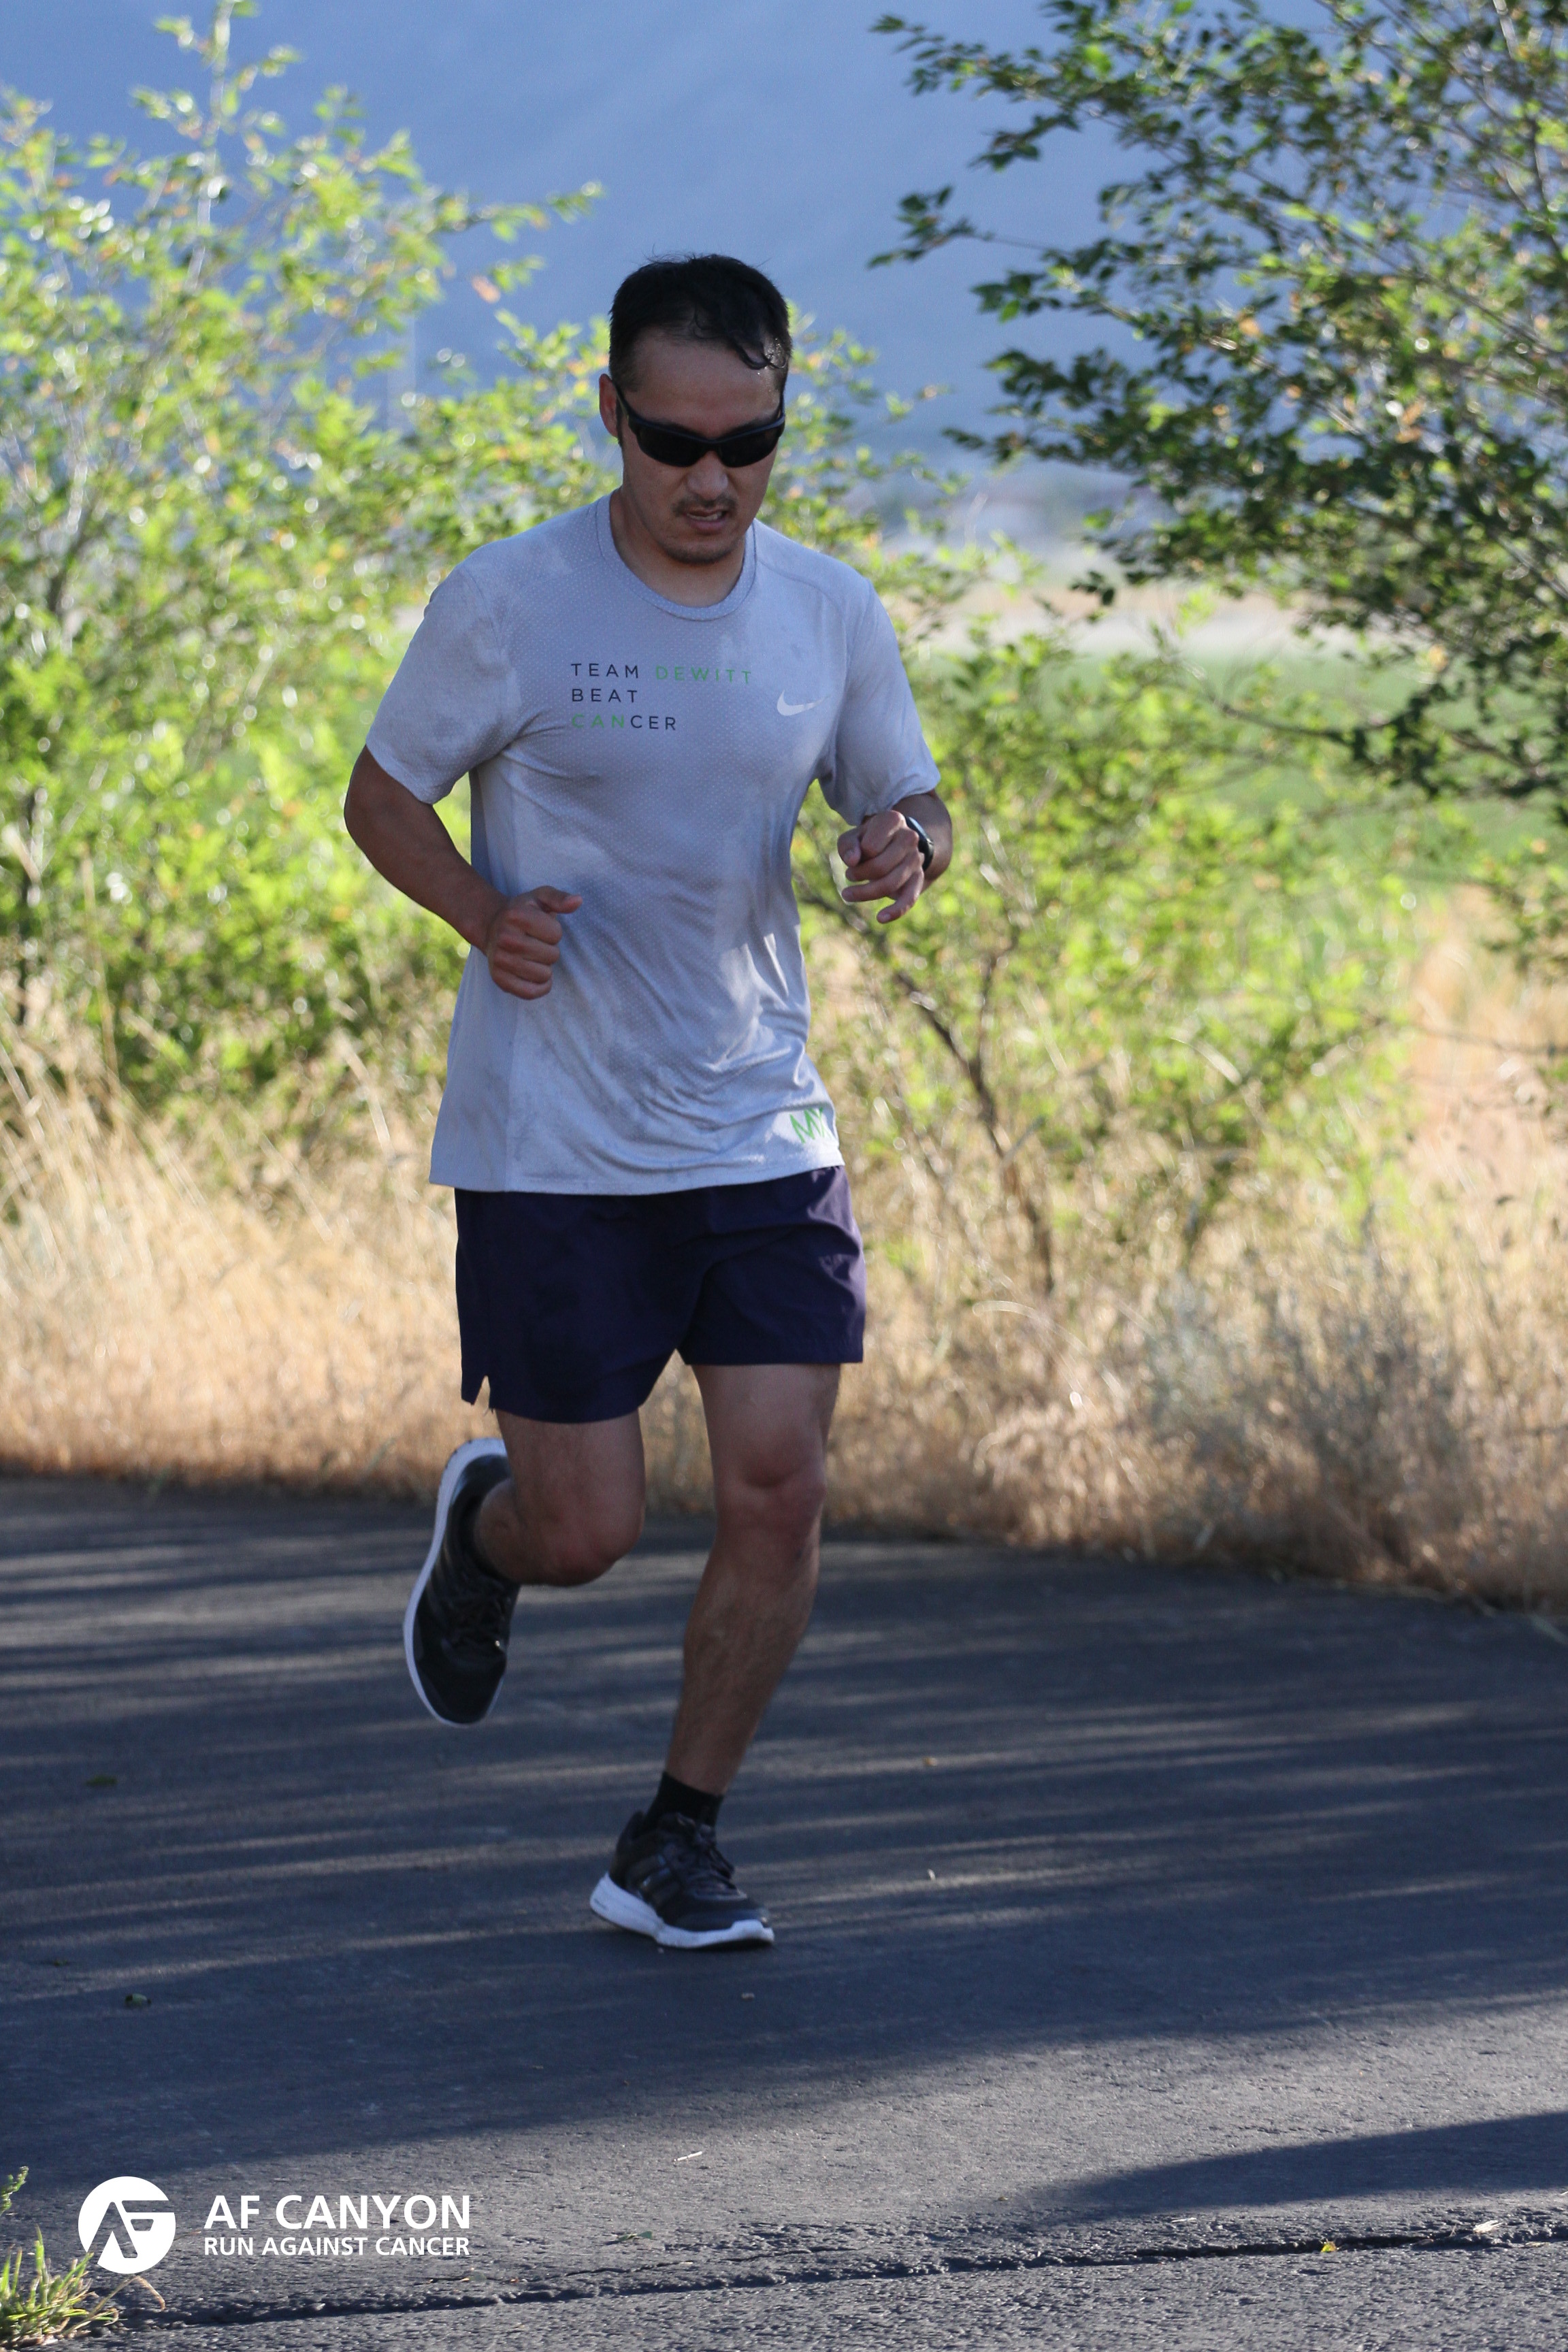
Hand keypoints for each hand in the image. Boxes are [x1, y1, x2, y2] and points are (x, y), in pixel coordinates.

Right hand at [482, 885, 581, 999]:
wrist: (491, 927)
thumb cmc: (522, 912)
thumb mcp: (540, 898)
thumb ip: (559, 898)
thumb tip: (578, 901)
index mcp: (515, 915)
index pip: (555, 934)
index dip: (553, 932)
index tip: (540, 927)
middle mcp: (504, 938)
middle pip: (552, 956)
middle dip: (549, 950)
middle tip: (535, 942)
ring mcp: (499, 960)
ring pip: (544, 975)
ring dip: (544, 968)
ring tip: (531, 956)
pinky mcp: (499, 979)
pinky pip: (530, 993)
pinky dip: (539, 987)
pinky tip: (535, 976)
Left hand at [839, 808, 924, 923]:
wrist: (896, 842)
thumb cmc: (869, 839)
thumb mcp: (853, 836)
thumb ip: (848, 845)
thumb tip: (852, 861)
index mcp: (893, 820)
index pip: (870, 847)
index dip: (857, 857)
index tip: (853, 859)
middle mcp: (909, 837)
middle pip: (880, 867)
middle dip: (859, 876)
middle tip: (849, 876)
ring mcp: (916, 859)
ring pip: (891, 883)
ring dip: (865, 893)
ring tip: (848, 893)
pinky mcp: (919, 879)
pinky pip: (910, 898)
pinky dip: (895, 911)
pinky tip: (880, 918)